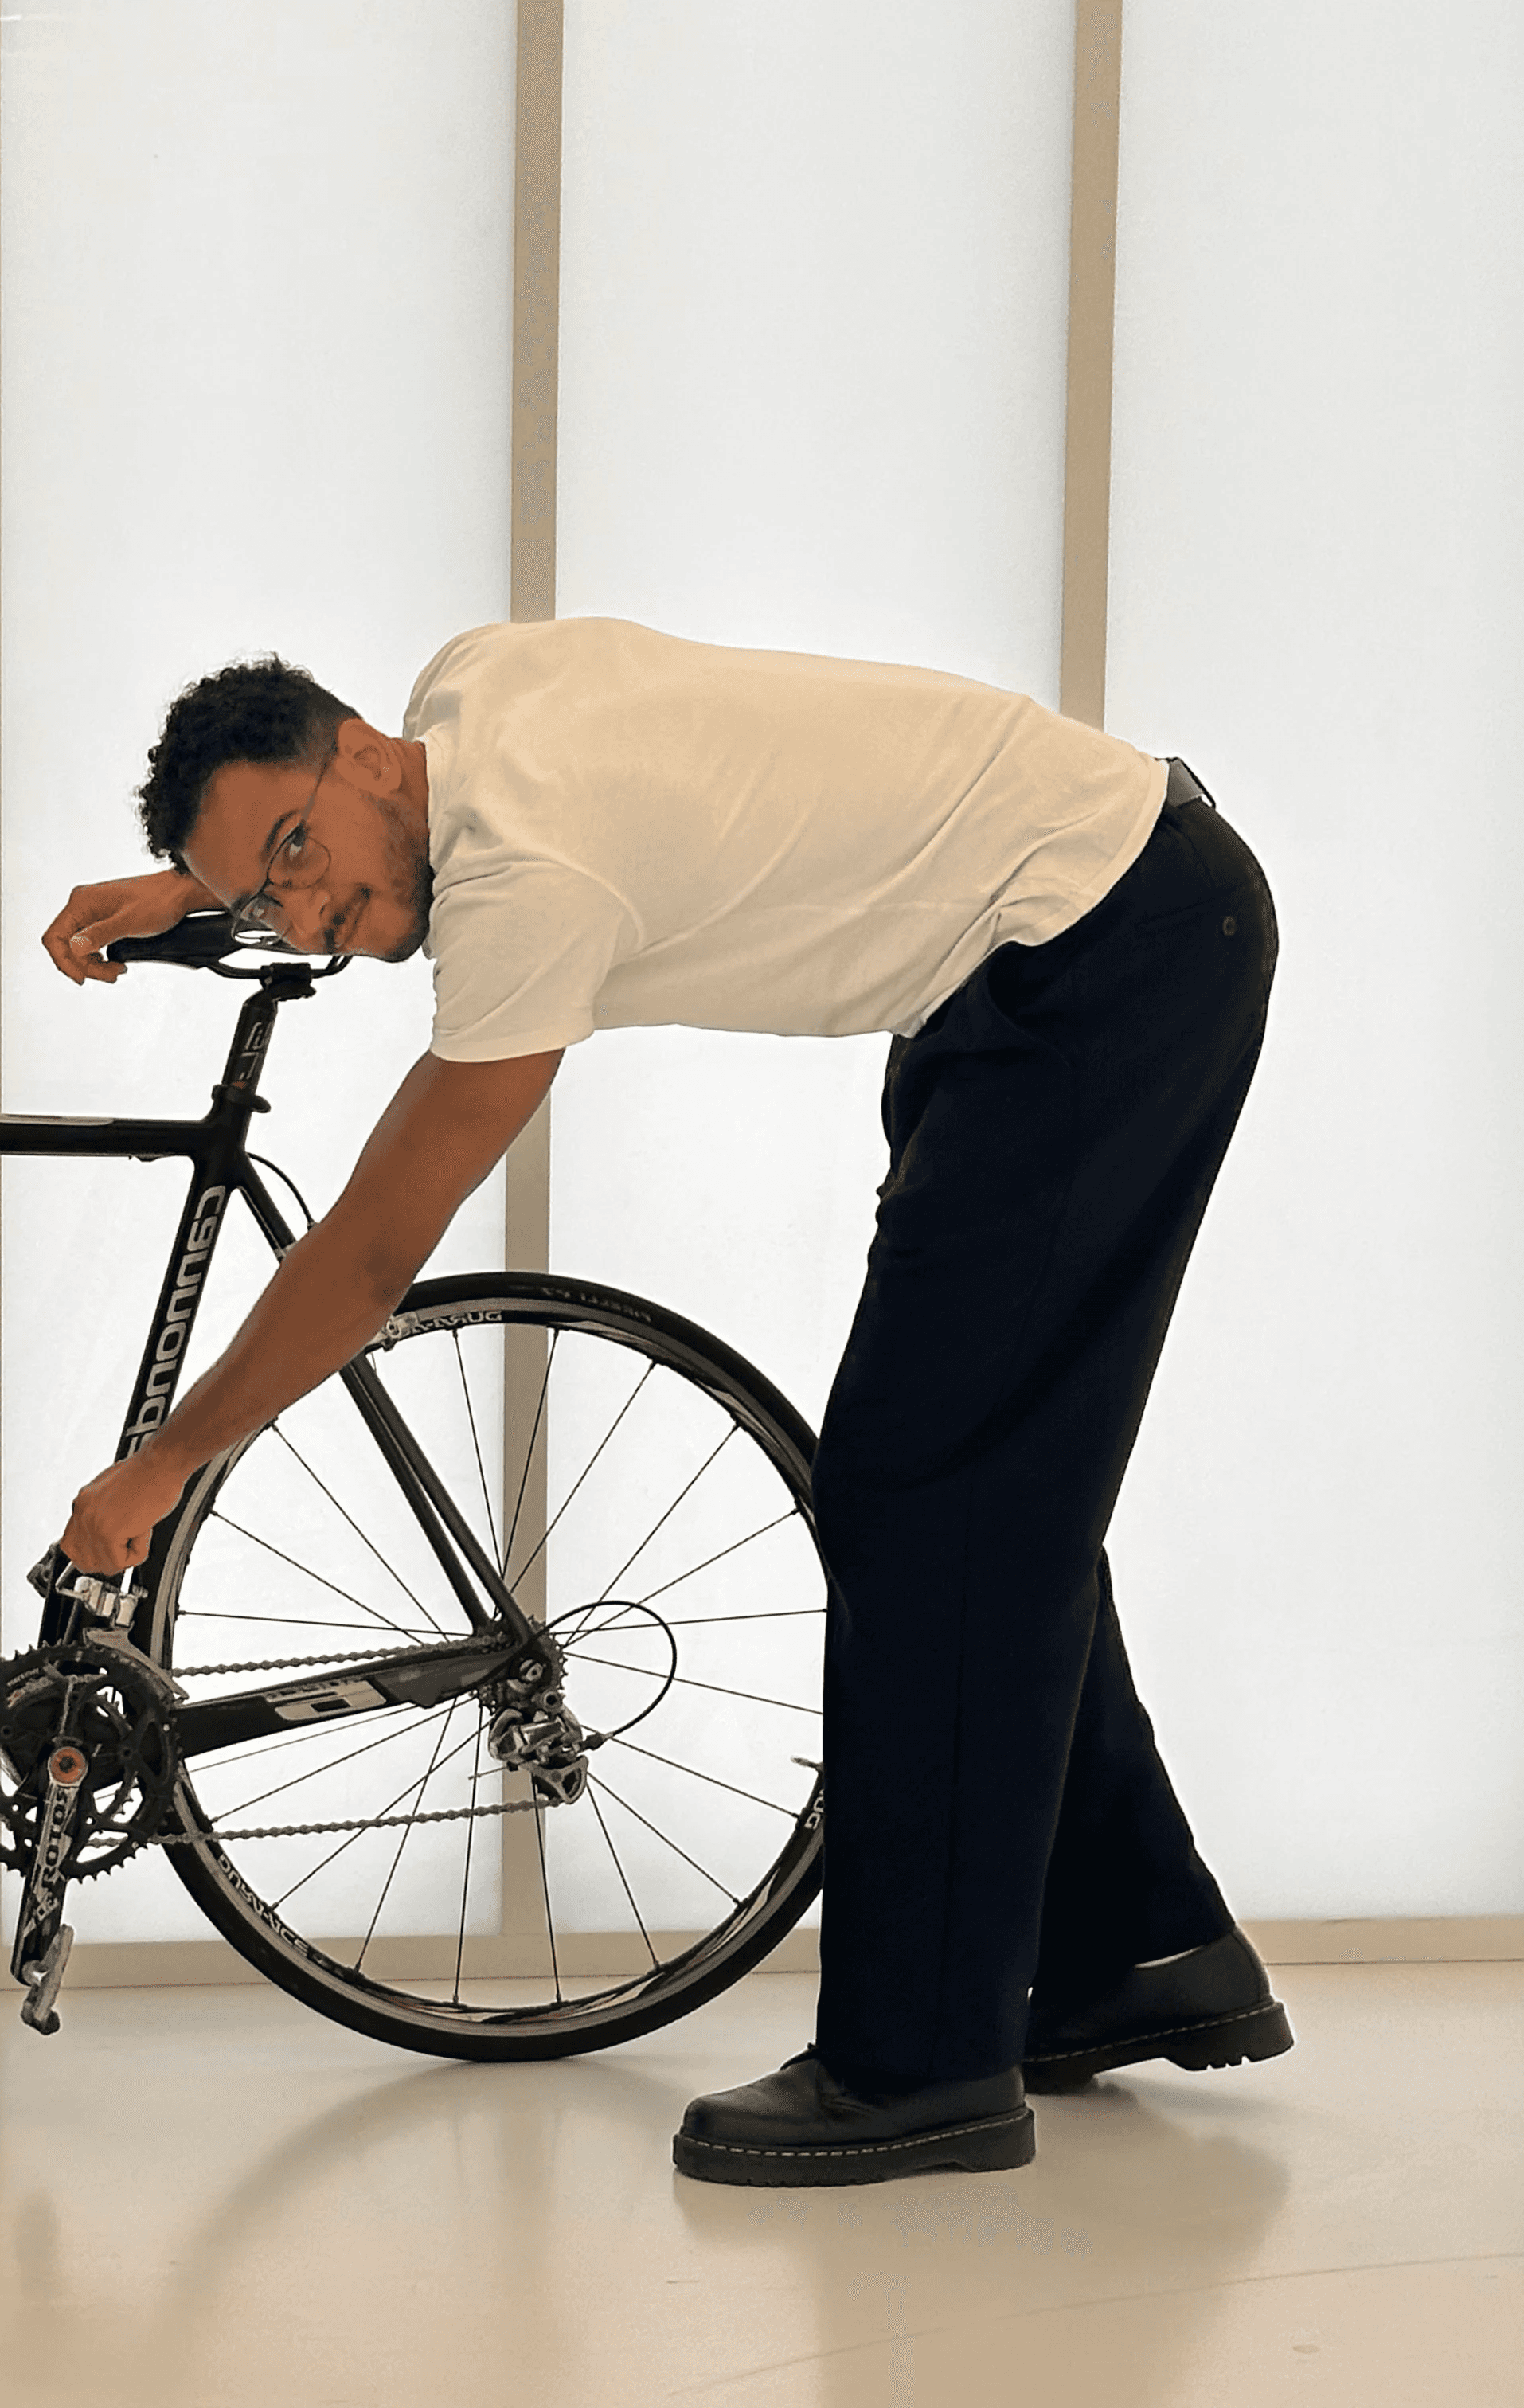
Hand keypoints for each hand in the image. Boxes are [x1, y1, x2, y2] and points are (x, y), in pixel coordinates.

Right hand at [42, 869, 213, 985]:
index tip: (81, 978)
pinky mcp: (104, 920)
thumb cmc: (159, 900)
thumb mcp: (130, 922)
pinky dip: (102, 959)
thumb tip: (75, 947)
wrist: (179, 893)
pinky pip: (93, 944)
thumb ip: (101, 934)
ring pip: (81, 949)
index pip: (55, 937)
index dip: (63, 962)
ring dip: (96, 965)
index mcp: (82, 901)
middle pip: (68, 946)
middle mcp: (83, 905)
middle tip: (111, 975)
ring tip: (118, 971)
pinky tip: (117, 964)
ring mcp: (93, 913)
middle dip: (87, 966)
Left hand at [60, 1447, 188, 1574]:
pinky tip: (143, 1531)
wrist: (159, 1464)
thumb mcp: (113, 1490)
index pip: (72, 1543)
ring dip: (124, 1556)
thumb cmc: (146, 1471)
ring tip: (138, 1534)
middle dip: (107, 1561)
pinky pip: (122, 1562)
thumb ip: (103, 1512)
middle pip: (83, 1560)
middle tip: (124, 1553)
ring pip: (104, 1563)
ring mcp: (93, 1523)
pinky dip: (137, 1553)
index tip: (108, 1553)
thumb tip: (110, 1530)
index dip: (93, 1553)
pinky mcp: (108, 1533)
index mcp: (83, 1502)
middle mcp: (83, 1513)